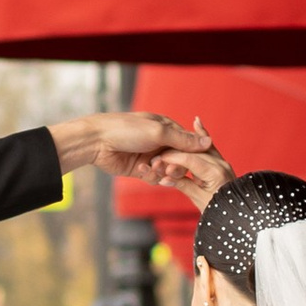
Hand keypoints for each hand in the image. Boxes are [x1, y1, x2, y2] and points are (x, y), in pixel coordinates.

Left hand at [48, 110, 229, 200]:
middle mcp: (160, 141)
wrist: (97, 142)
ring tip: (151, 168)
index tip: (193, 163)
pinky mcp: (140, 169)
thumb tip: (208, 142)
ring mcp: (150, 156)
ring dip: (162, 172)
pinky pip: (154, 177)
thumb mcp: (158, 132)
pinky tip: (142, 170)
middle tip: (167, 168)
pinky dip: (151, 176)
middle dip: (176, 166)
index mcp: (167, 127)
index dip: (192, 155)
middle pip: (181, 160)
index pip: (189, 143)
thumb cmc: (126, 130)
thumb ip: (183, 140)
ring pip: (168, 171)